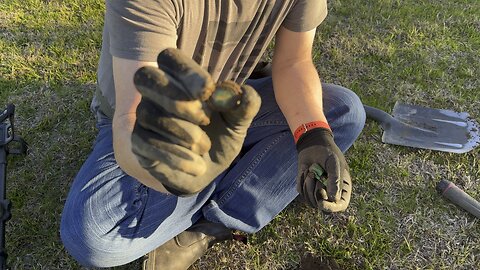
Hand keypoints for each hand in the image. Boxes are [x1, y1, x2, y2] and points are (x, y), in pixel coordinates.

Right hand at [131, 48, 260, 195]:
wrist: (207, 170)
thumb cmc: (220, 137)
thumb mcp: (238, 123)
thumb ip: (245, 106)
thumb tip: (245, 92)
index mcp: (179, 79)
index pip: (168, 58)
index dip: (185, 71)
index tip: (208, 91)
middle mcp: (155, 93)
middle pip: (145, 77)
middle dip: (176, 98)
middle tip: (204, 119)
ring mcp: (144, 117)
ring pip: (149, 114)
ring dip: (182, 133)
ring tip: (204, 147)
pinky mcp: (138, 143)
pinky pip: (146, 142)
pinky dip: (175, 155)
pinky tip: (197, 165)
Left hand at [296, 128, 351, 211]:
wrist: (313, 144)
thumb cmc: (328, 152)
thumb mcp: (334, 163)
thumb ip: (335, 180)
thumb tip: (333, 199)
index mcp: (342, 188)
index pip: (340, 205)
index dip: (331, 208)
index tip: (321, 203)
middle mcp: (330, 193)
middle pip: (321, 205)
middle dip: (316, 191)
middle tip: (316, 175)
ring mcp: (317, 191)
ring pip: (309, 200)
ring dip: (307, 184)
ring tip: (311, 169)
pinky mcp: (305, 187)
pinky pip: (301, 191)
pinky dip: (301, 180)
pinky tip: (306, 169)